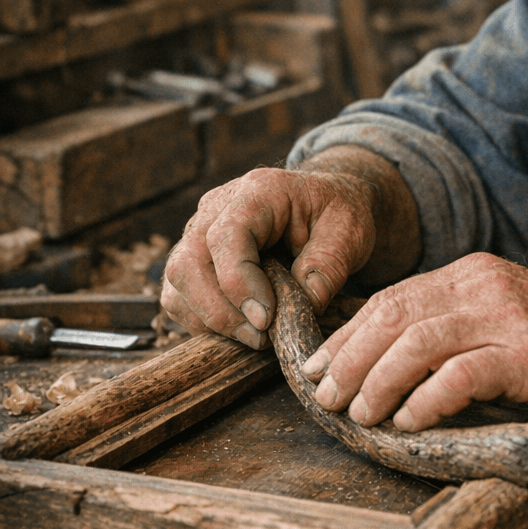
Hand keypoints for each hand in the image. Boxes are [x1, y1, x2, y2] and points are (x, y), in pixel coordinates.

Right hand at [162, 166, 377, 346]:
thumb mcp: (349, 232)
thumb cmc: (335, 214)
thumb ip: (329, 265)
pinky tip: (240, 328)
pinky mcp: (195, 259)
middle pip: (189, 263)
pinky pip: (179, 297)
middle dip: (221, 311)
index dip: (238, 282)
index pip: (226, 236)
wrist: (325, 205)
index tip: (265, 319)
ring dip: (211, 320)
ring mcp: (199, 232)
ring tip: (257, 336)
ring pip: (178, 284)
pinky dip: (203, 321)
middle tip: (261, 337)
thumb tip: (306, 303)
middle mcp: (217, 207)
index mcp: (258, 191)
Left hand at [300, 252, 527, 429]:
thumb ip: (453, 328)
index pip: (392, 299)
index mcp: (471, 274)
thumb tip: (385, 361)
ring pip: (417, 342)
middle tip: (323, 396)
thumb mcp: (501, 320)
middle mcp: (482, 286)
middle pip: (393, 315)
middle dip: (348, 358)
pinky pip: (460, 373)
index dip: (346, 334)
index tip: (316, 367)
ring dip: (378, 381)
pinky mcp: (527, 353)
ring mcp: (506, 317)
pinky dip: (426, 399)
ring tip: (359, 413)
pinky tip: (410, 421)